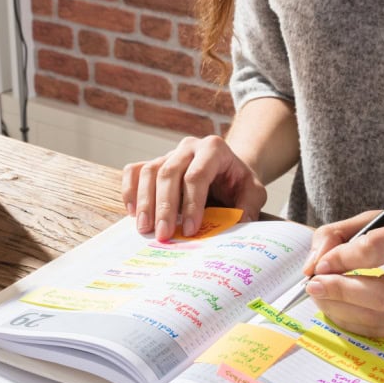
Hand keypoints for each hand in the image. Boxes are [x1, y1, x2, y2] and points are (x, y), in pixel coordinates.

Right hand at [120, 135, 267, 240]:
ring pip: (149, 171)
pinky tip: (133, 213)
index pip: (197, 175)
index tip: (190, 230)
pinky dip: (130, 190)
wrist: (228, 170)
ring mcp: (169, 153)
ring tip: (145, 228)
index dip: (191, 204)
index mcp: (214, 149)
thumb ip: (248, 207)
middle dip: (164, 207)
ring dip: (144, 202)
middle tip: (163, 235)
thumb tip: (238, 226)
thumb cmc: (238, 182)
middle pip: (169, 173)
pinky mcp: (155, 163)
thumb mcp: (253, 192)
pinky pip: (134, 171)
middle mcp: (188, 147)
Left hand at [304, 207, 383, 337]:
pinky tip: (340, 309)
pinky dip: (356, 322)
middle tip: (314, 286)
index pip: (379, 248)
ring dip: (342, 311)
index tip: (320, 264)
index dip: (343, 259)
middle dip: (340, 292)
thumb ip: (342, 233)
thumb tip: (313, 263)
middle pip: (383, 294)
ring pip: (383, 317)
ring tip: (322, 297)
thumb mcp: (383, 216)